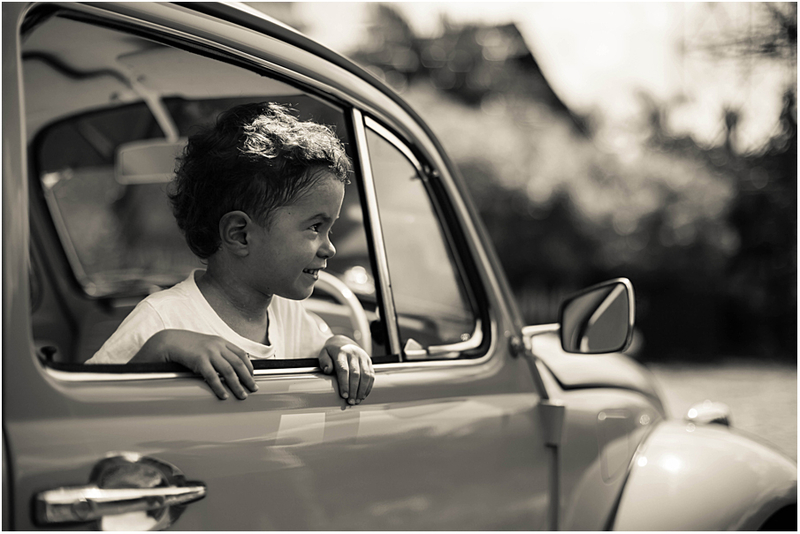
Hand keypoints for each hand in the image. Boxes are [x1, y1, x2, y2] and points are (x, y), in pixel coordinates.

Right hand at [134, 329, 257, 399]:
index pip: (242, 354)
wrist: (169, 341)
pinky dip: (220, 387)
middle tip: (253, 388)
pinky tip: (224, 395)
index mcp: (221, 342)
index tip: (252, 377)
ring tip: (242, 395)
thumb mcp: (207, 345)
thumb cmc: (188, 346)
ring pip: (229, 371)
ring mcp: (209, 352)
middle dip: (248, 378)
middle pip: (239, 363)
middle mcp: (218, 346)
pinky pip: (212, 376)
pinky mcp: (199, 360)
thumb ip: (219, 352)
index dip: (249, 366)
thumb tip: (230, 365)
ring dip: (237, 385)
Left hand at [319, 335, 374, 404]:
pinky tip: (364, 395)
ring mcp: (363, 357)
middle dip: (354, 390)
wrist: (343, 341)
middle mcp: (354, 354)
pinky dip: (368, 386)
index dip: (344, 384)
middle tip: (351, 401)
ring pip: (366, 375)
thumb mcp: (324, 353)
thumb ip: (324, 361)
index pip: (344, 370)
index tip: (344, 395)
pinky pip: (371, 375)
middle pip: (356, 374)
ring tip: (357, 400)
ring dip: (362, 390)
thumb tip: (327, 370)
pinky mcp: (368, 361)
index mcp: (341, 352)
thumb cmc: (332, 351)